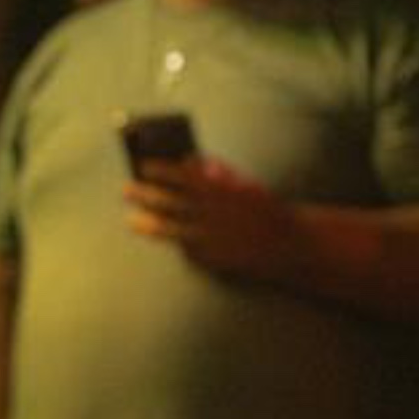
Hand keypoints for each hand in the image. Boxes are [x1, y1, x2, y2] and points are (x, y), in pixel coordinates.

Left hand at [125, 156, 297, 280]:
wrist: (292, 245)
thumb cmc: (266, 209)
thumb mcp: (244, 185)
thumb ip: (216, 172)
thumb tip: (189, 159)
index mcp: (220, 190)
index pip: (181, 175)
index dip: (159, 170)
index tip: (143, 166)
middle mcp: (211, 213)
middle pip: (169, 201)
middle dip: (145, 195)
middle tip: (126, 190)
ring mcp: (211, 237)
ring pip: (171, 229)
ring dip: (149, 223)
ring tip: (132, 221)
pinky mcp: (213, 259)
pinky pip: (188, 248)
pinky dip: (179, 242)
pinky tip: (166, 239)